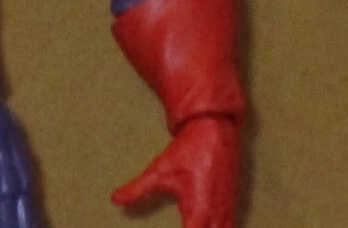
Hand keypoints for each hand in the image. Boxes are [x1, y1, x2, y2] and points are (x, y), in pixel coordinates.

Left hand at [112, 115, 239, 227]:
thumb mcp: (159, 171)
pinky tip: (207, 225)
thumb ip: (137, 189)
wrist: (213, 129)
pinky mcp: (233, 203)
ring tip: (191, 224)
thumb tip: (115, 200)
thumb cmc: (187, 151)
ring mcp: (228, 209)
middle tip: (181, 225)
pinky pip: (230, 226)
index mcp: (198, 210)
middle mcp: (216, 214)